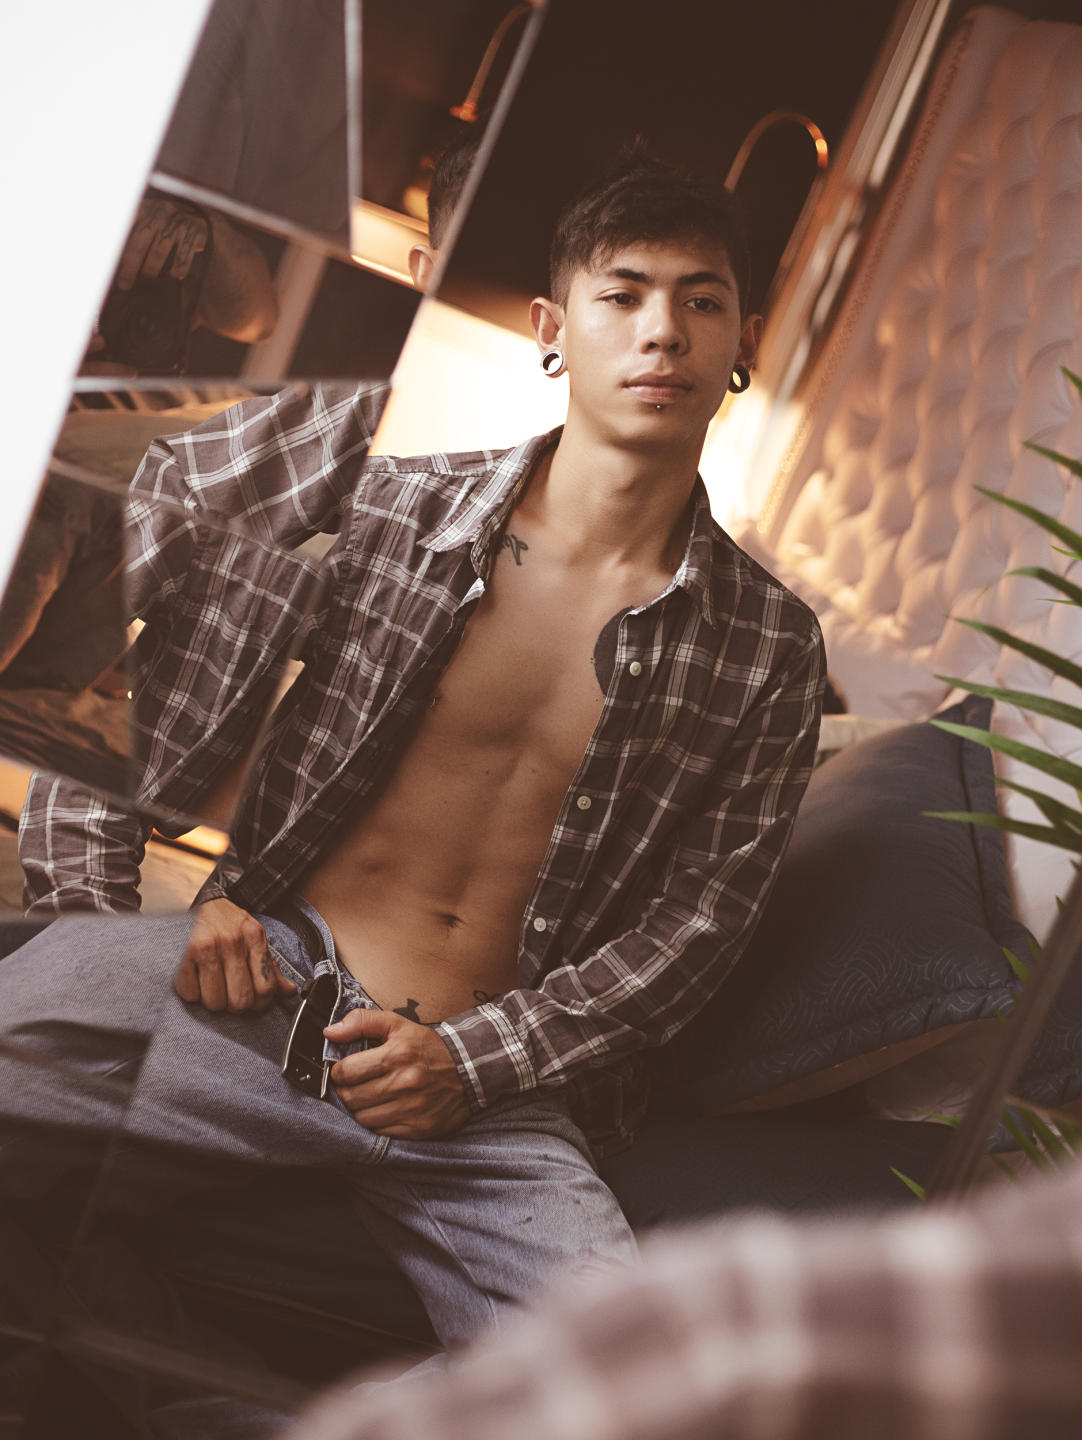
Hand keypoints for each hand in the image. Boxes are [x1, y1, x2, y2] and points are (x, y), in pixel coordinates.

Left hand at [116, 195, 207, 290]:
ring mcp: (178, 224)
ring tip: (148, 278)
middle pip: (138, 245)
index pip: (124, 227)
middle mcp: (160, 214)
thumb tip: (111, 254)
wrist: (198, 213)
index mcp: (144, 208)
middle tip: (125, 284)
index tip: (109, 265)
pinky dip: (176, 272)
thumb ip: (128, 228)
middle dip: (129, 269)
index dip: (116, 246)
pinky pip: (181, 260)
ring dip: (151, 270)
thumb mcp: (146, 215)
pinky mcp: (195, 235)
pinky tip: (173, 276)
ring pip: (159, 254)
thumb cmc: (164, 220)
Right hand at [174, 897, 296, 1013]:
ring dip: (214, 1002)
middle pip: (240, 1000)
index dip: (261, 1003)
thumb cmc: (231, 925)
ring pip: (215, 1002)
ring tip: (214, 987)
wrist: (204, 902)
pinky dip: (193, 994)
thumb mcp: (256, 939)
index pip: (266, 988)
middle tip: (231, 995)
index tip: (254, 1000)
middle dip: (236, 1006)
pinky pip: (189, 993)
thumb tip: (290, 992)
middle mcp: (232, 942)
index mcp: (255, 938)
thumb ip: (271, 968)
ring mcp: (207, 947)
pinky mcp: (184, 953)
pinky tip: (197, 981)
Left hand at [324, 1009, 469, 1139]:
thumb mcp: (398, 1024)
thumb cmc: (428, 1047)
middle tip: (355, 1085)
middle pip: (350, 1098)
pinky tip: (383, 1110)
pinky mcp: (417, 1129)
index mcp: (396, 1055)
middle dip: (347, 1091)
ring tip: (369, 1098)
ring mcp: (411, 1109)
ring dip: (360, 1109)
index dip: (340, 1072)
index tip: (346, 1071)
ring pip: (362, 1119)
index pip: (346, 1072)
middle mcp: (403, 1083)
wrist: (469, 1069)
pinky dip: (377, 1123)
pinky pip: (380, 1133)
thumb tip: (329, 1033)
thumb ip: (362, 1021)